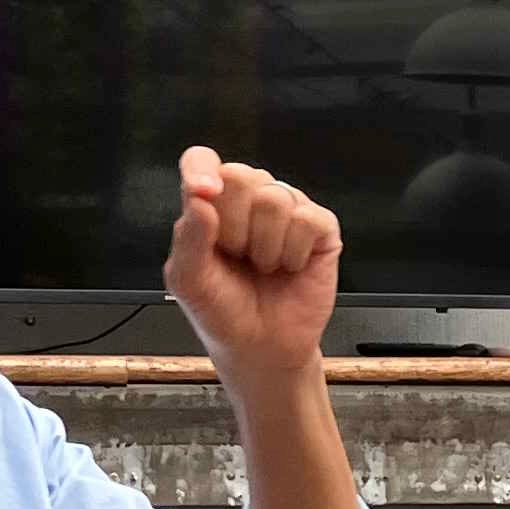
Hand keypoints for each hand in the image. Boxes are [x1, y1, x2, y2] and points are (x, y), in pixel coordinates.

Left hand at [162, 146, 341, 377]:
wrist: (262, 348)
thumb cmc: (222, 311)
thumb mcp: (189, 281)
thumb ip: (189, 238)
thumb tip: (199, 198)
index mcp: (211, 204)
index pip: (202, 161)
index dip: (202, 169)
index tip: (203, 193)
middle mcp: (249, 200)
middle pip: (240, 176)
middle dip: (234, 226)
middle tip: (237, 256)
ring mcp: (287, 210)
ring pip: (275, 198)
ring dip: (265, 246)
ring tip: (264, 266)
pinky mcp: (320, 227)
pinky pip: (308, 218)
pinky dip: (294, 251)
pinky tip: (290, 267)